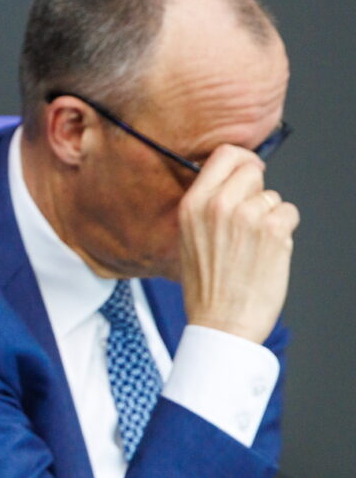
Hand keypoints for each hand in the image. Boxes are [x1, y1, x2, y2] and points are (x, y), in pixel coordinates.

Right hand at [177, 144, 299, 343]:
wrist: (221, 321)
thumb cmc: (206, 286)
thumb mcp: (188, 238)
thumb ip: (206, 206)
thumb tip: (233, 183)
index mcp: (192, 205)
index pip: (224, 156)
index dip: (242, 161)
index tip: (249, 174)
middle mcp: (218, 205)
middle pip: (252, 170)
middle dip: (257, 191)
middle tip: (251, 219)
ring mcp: (246, 216)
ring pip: (272, 196)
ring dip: (270, 217)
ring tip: (254, 246)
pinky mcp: (272, 230)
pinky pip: (289, 213)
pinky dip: (284, 231)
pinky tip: (267, 252)